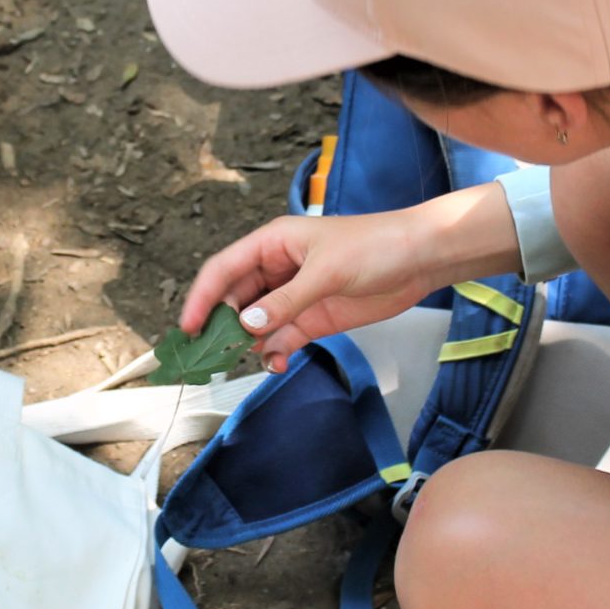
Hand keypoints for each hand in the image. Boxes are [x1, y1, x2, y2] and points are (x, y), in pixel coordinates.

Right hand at [180, 209, 453, 371]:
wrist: (420, 259)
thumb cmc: (375, 246)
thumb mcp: (327, 271)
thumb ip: (285, 301)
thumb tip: (246, 324)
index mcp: (272, 244)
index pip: (224, 269)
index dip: (203, 297)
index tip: (189, 327)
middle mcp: (276, 268)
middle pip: (235, 299)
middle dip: (222, 326)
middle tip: (210, 356)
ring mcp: (294, 295)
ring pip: (256, 322)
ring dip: (247, 343)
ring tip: (240, 365)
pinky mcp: (313, 317)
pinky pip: (282, 337)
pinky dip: (274, 352)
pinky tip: (275, 363)